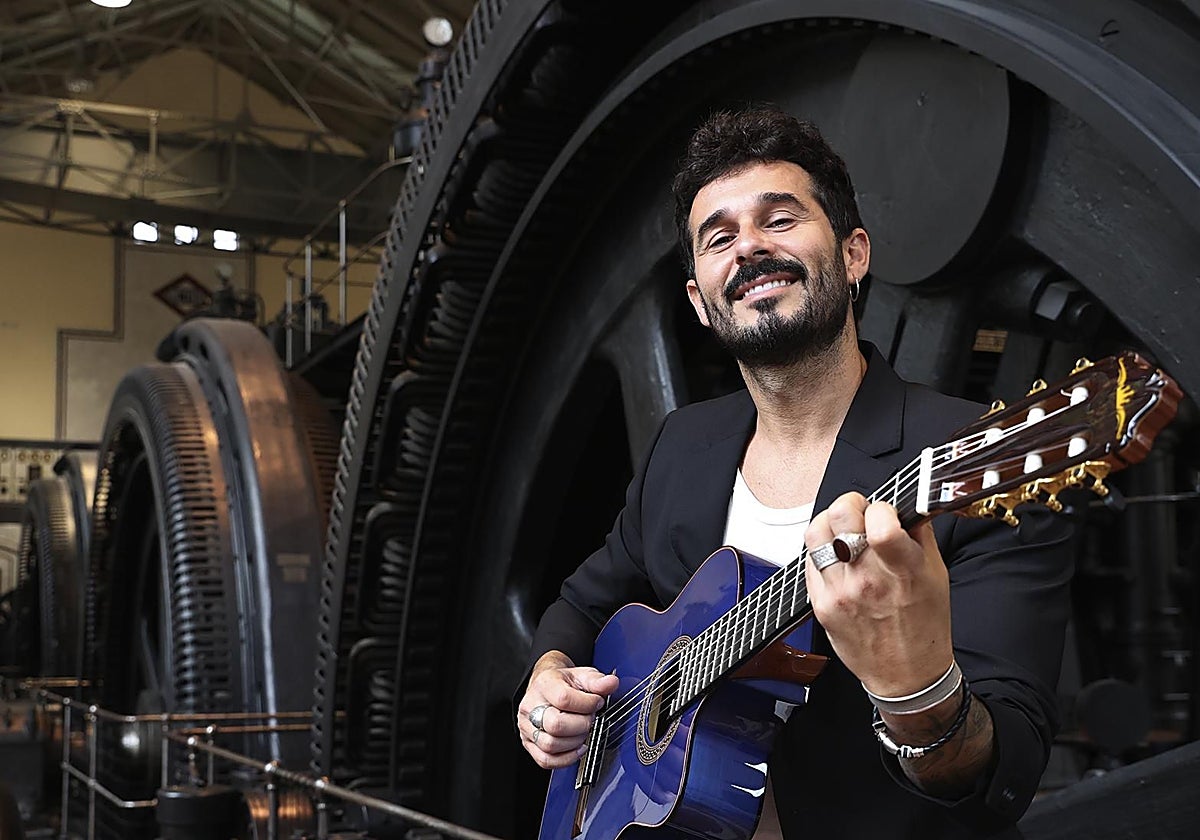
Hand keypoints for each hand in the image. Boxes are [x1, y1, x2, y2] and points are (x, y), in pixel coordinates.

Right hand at [518, 651, 619, 768]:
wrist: (546, 686)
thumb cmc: (563, 683)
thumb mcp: (581, 675)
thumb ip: (597, 681)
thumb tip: (611, 684)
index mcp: (544, 685)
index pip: (563, 699)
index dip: (586, 704)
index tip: (597, 703)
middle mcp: (531, 706)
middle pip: (555, 725)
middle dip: (581, 725)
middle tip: (590, 718)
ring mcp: (527, 726)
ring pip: (550, 745)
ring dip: (575, 743)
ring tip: (583, 731)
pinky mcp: (528, 742)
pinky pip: (545, 760)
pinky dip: (566, 759)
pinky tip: (577, 748)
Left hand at [804, 492, 953, 696]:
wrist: (906, 674)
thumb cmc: (925, 626)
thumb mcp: (937, 574)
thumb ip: (920, 534)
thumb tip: (906, 506)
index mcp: (904, 570)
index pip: (880, 523)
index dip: (881, 507)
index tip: (884, 512)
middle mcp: (868, 580)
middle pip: (840, 517)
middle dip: (850, 504)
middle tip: (859, 511)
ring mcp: (840, 593)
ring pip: (816, 534)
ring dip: (830, 523)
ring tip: (842, 529)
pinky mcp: (821, 604)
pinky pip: (809, 560)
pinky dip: (821, 550)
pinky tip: (836, 556)